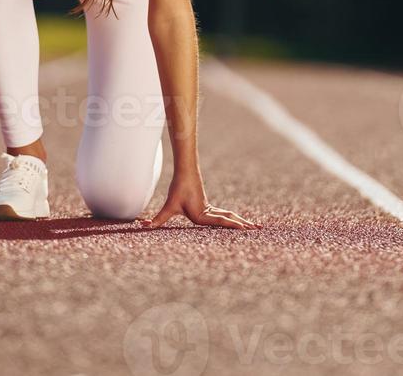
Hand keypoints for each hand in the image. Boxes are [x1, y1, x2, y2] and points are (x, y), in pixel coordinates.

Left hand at [140, 175, 261, 229]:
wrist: (185, 172)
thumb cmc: (177, 189)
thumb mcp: (168, 206)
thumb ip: (158, 219)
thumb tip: (144, 226)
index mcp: (202, 215)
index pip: (221, 221)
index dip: (233, 225)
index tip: (246, 228)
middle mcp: (209, 213)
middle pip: (229, 219)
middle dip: (243, 226)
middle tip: (258, 230)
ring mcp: (211, 210)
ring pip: (229, 216)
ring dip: (240, 222)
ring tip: (254, 227)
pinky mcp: (209, 207)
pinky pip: (225, 214)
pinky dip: (233, 219)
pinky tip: (238, 222)